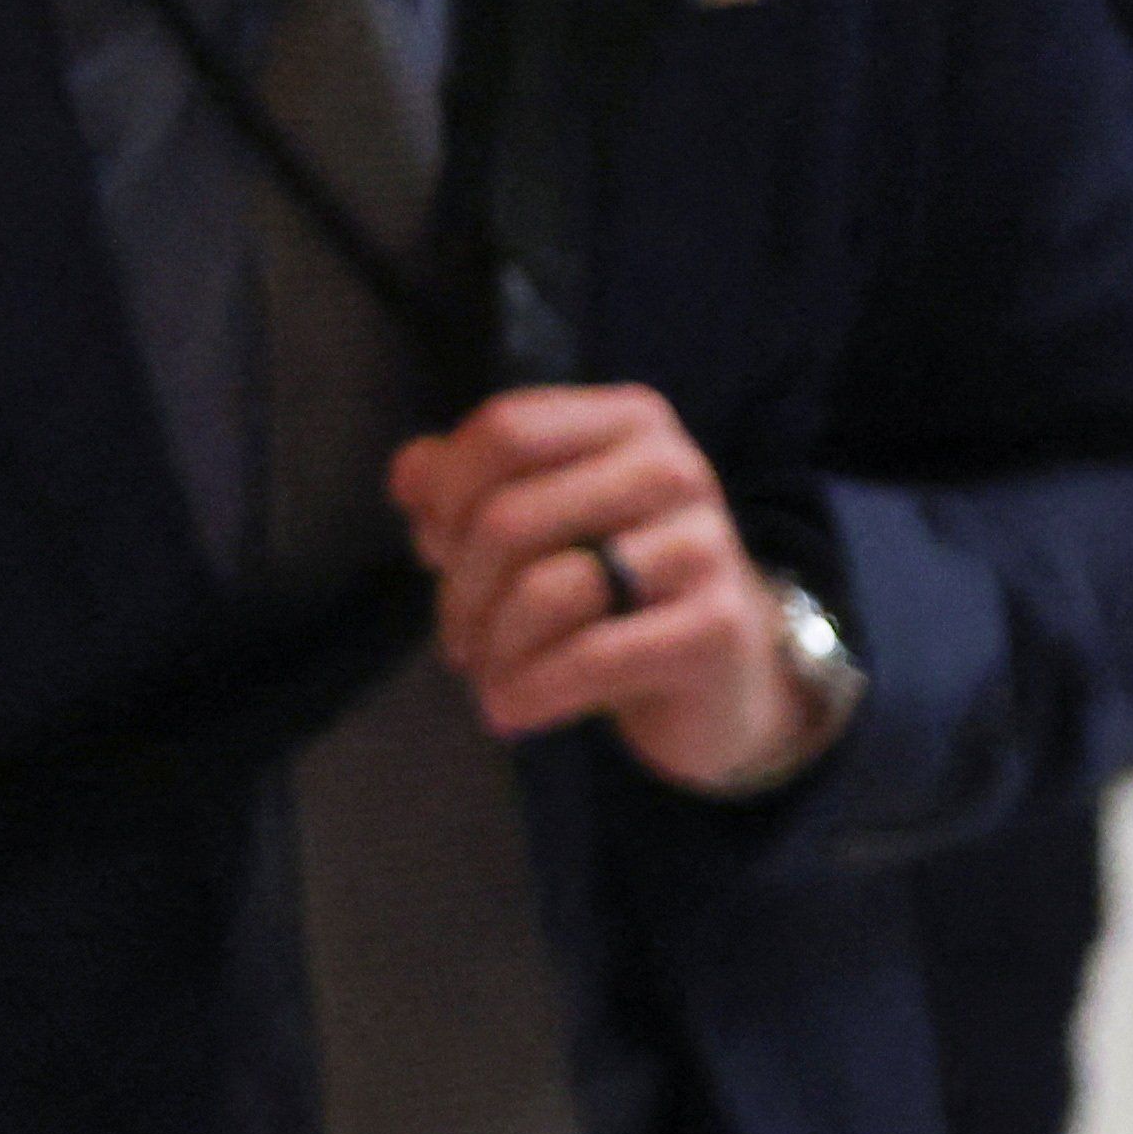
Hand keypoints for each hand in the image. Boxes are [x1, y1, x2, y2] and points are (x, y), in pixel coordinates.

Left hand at [385, 385, 833, 795]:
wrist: (724, 677)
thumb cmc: (617, 588)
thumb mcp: (543, 522)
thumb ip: (464, 484)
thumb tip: (408, 479)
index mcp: (630, 421)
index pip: (506, 430)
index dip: (447, 494)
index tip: (435, 550)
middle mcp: (675, 468)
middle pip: (512, 516)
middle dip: (461, 590)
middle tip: (457, 639)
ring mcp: (704, 547)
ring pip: (547, 590)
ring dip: (494, 647)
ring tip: (488, 677)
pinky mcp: (716, 627)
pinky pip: (592, 656)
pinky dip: (533, 692)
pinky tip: (511, 712)